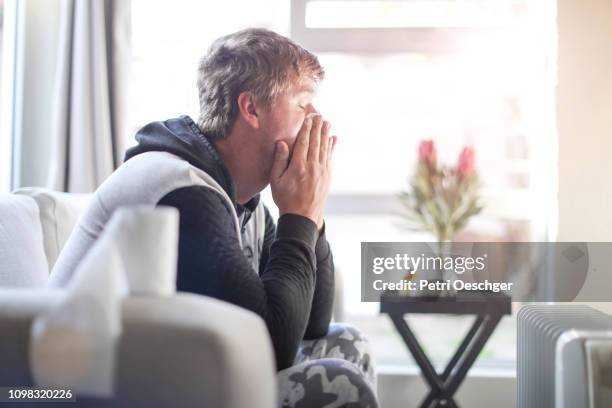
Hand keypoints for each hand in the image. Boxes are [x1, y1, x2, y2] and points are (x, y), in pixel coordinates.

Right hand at [270, 115, 336, 229]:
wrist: (302, 216)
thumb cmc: (286, 198)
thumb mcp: (276, 181)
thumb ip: (279, 161)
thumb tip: (282, 143)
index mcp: (298, 166)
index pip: (302, 142)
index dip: (305, 129)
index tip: (308, 118)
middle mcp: (312, 167)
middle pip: (315, 142)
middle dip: (317, 127)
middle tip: (319, 114)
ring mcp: (322, 171)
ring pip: (324, 148)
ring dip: (326, 134)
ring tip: (327, 122)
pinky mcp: (327, 177)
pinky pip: (330, 158)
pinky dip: (332, 147)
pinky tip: (333, 139)